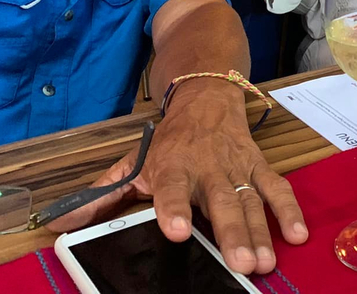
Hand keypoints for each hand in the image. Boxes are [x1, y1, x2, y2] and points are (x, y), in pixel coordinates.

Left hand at [48, 82, 305, 275]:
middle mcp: (207, 168)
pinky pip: (276, 188)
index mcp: (172, 167)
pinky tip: (297, 234)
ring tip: (265, 262)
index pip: (171, 190)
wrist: (207, 93)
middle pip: (220, 203)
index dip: (173, 210)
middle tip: (240, 263)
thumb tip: (59, 224)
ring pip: (251, 201)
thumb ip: (101, 196)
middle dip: (232, 233)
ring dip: (261, 231)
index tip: (174, 231)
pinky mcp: (258, 166)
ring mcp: (237, 168)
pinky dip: (289, 209)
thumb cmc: (170, 139)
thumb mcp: (133, 161)